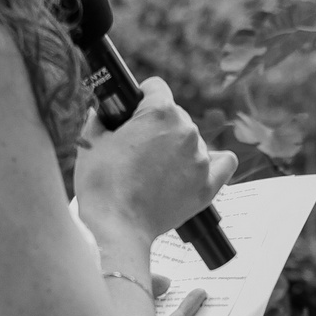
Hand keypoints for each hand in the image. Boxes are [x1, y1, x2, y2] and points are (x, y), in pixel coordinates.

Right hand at [75, 77, 235, 243]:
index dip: (140, 98)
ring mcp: (200, 159)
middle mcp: (187, 131)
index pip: (155, 88)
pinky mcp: (207, 185)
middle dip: (156, 125)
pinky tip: (195, 166)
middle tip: (136, 148)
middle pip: (175, 114)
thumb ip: (100, 118)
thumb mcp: (91, 141)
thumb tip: (102, 112)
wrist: (117, 227)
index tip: (131, 113)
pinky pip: (224, 163)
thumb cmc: (101, 184)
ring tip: (154, 169)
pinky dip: (213, 162)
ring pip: (192, 139)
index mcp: (160, 112)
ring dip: (176, 146)